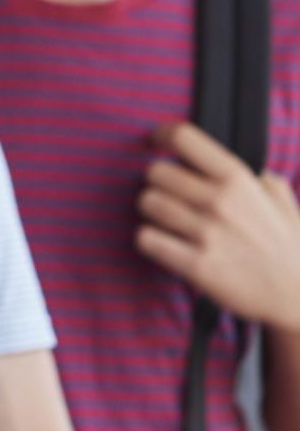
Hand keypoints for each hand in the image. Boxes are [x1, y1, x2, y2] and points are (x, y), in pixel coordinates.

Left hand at [137, 123, 299, 328]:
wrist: (296, 295)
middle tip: (169, 195)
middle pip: (155, 172)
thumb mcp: (283, 200)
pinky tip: (164, 243)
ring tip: (169, 221)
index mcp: (239, 179)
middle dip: (157, 182)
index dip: (162, 135)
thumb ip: (259, 179)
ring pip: (147, 203)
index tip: (155, 143)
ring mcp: (206, 232)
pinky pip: (146, 238)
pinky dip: (149, 239)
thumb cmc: (289, 246)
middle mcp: (220, 200)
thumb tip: (242, 171)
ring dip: (151, 211)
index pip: (185, 138)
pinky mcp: (194, 263)